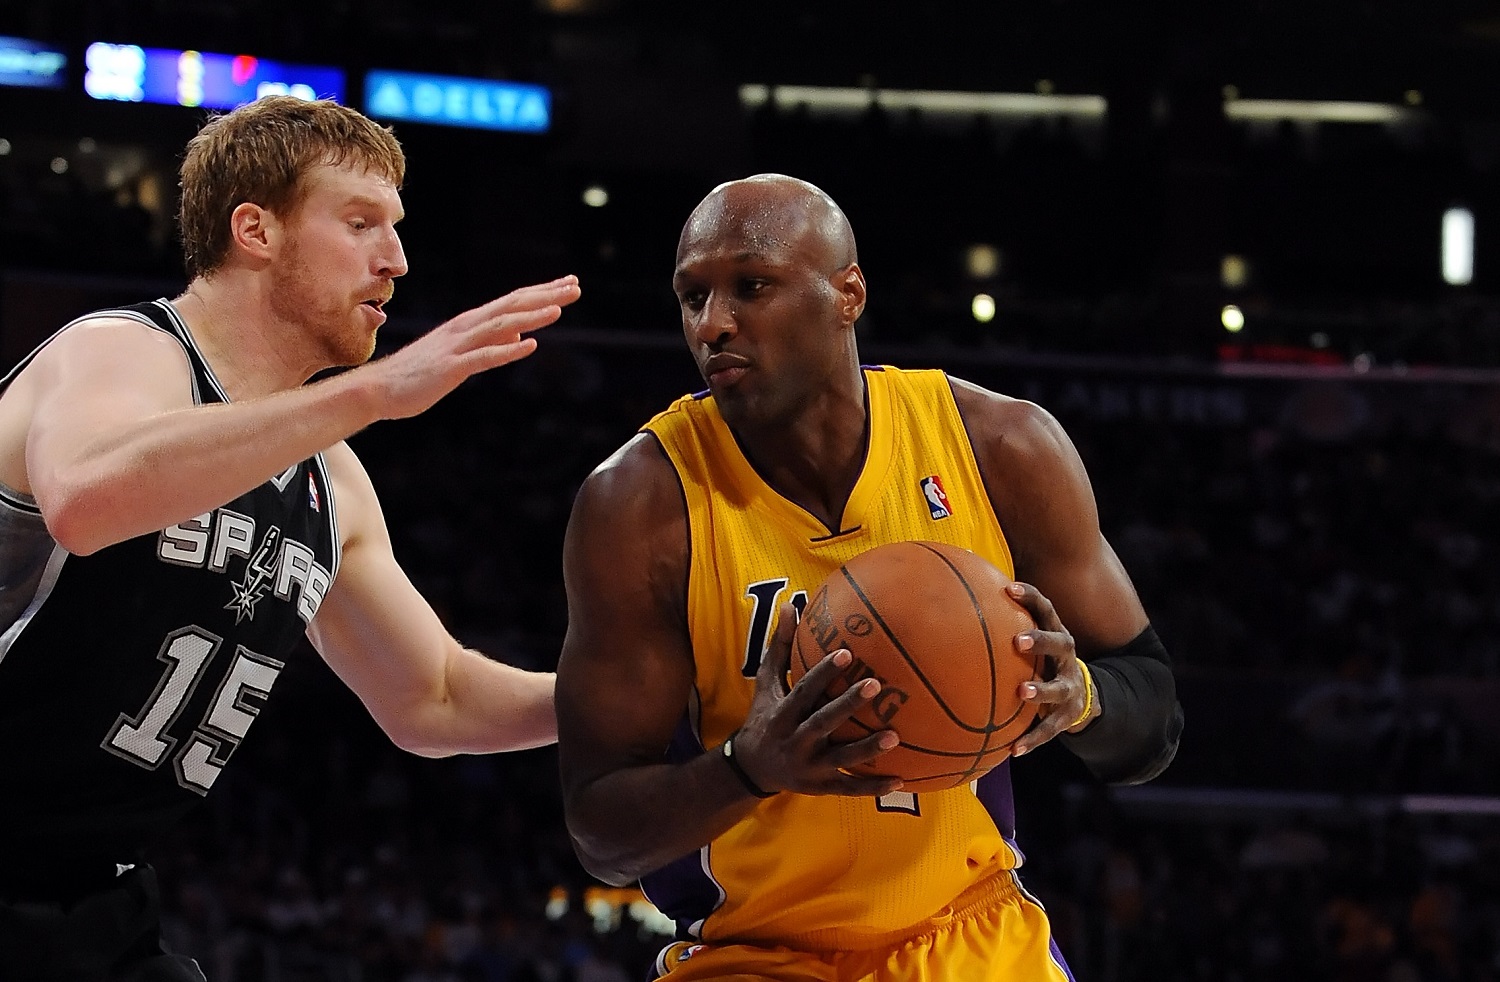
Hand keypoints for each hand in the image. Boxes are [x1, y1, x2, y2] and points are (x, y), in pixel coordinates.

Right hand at [367, 275, 581, 418]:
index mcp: (468, 323)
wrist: (379, 389)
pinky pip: (483, 358)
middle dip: (545, 295)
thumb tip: (516, 335)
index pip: (512, 302)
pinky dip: (507, 351)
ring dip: (531, 317)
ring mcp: (457, 346)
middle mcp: (465, 328)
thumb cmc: (419, 374)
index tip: (568, 284)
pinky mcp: (451, 368)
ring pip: (500, 326)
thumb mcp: (461, 355)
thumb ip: (488, 343)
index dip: (541, 292)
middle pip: (512, 306)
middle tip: (576, 286)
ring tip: (559, 309)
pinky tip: (529, 346)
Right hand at [730, 603, 901, 796]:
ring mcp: (809, 767)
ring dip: (867, 750)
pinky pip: (849, 788)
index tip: (846, 653)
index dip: (822, 673)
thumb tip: (792, 605)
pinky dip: (873, 786)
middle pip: (823, 722)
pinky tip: (901, 780)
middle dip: (848, 705)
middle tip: (874, 685)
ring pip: (840, 759)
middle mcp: (795, 741)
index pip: (804, 690)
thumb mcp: (767, 683)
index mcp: (783, 713)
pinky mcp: (821, 786)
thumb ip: (781, 646)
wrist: (752, 767)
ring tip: (895, 737)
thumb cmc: (766, 715)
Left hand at [1006, 580, 1096, 756]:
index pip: (1046, 609)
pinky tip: (1014, 750)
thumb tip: (957, 603)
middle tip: (1017, 641)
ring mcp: (1070, 687)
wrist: (1080, 697)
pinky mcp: (1068, 716)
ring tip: (1023, 692)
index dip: (1031, 597)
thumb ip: (1001, 627)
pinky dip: (1033, 740)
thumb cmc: (1040, 662)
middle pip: (1060, 643)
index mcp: (1055, 634)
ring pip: (1059, 687)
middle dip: (1040, 640)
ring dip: (1042, 690)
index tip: (1010, 588)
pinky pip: (1050, 729)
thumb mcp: (1030, 644)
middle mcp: (1067, 658)